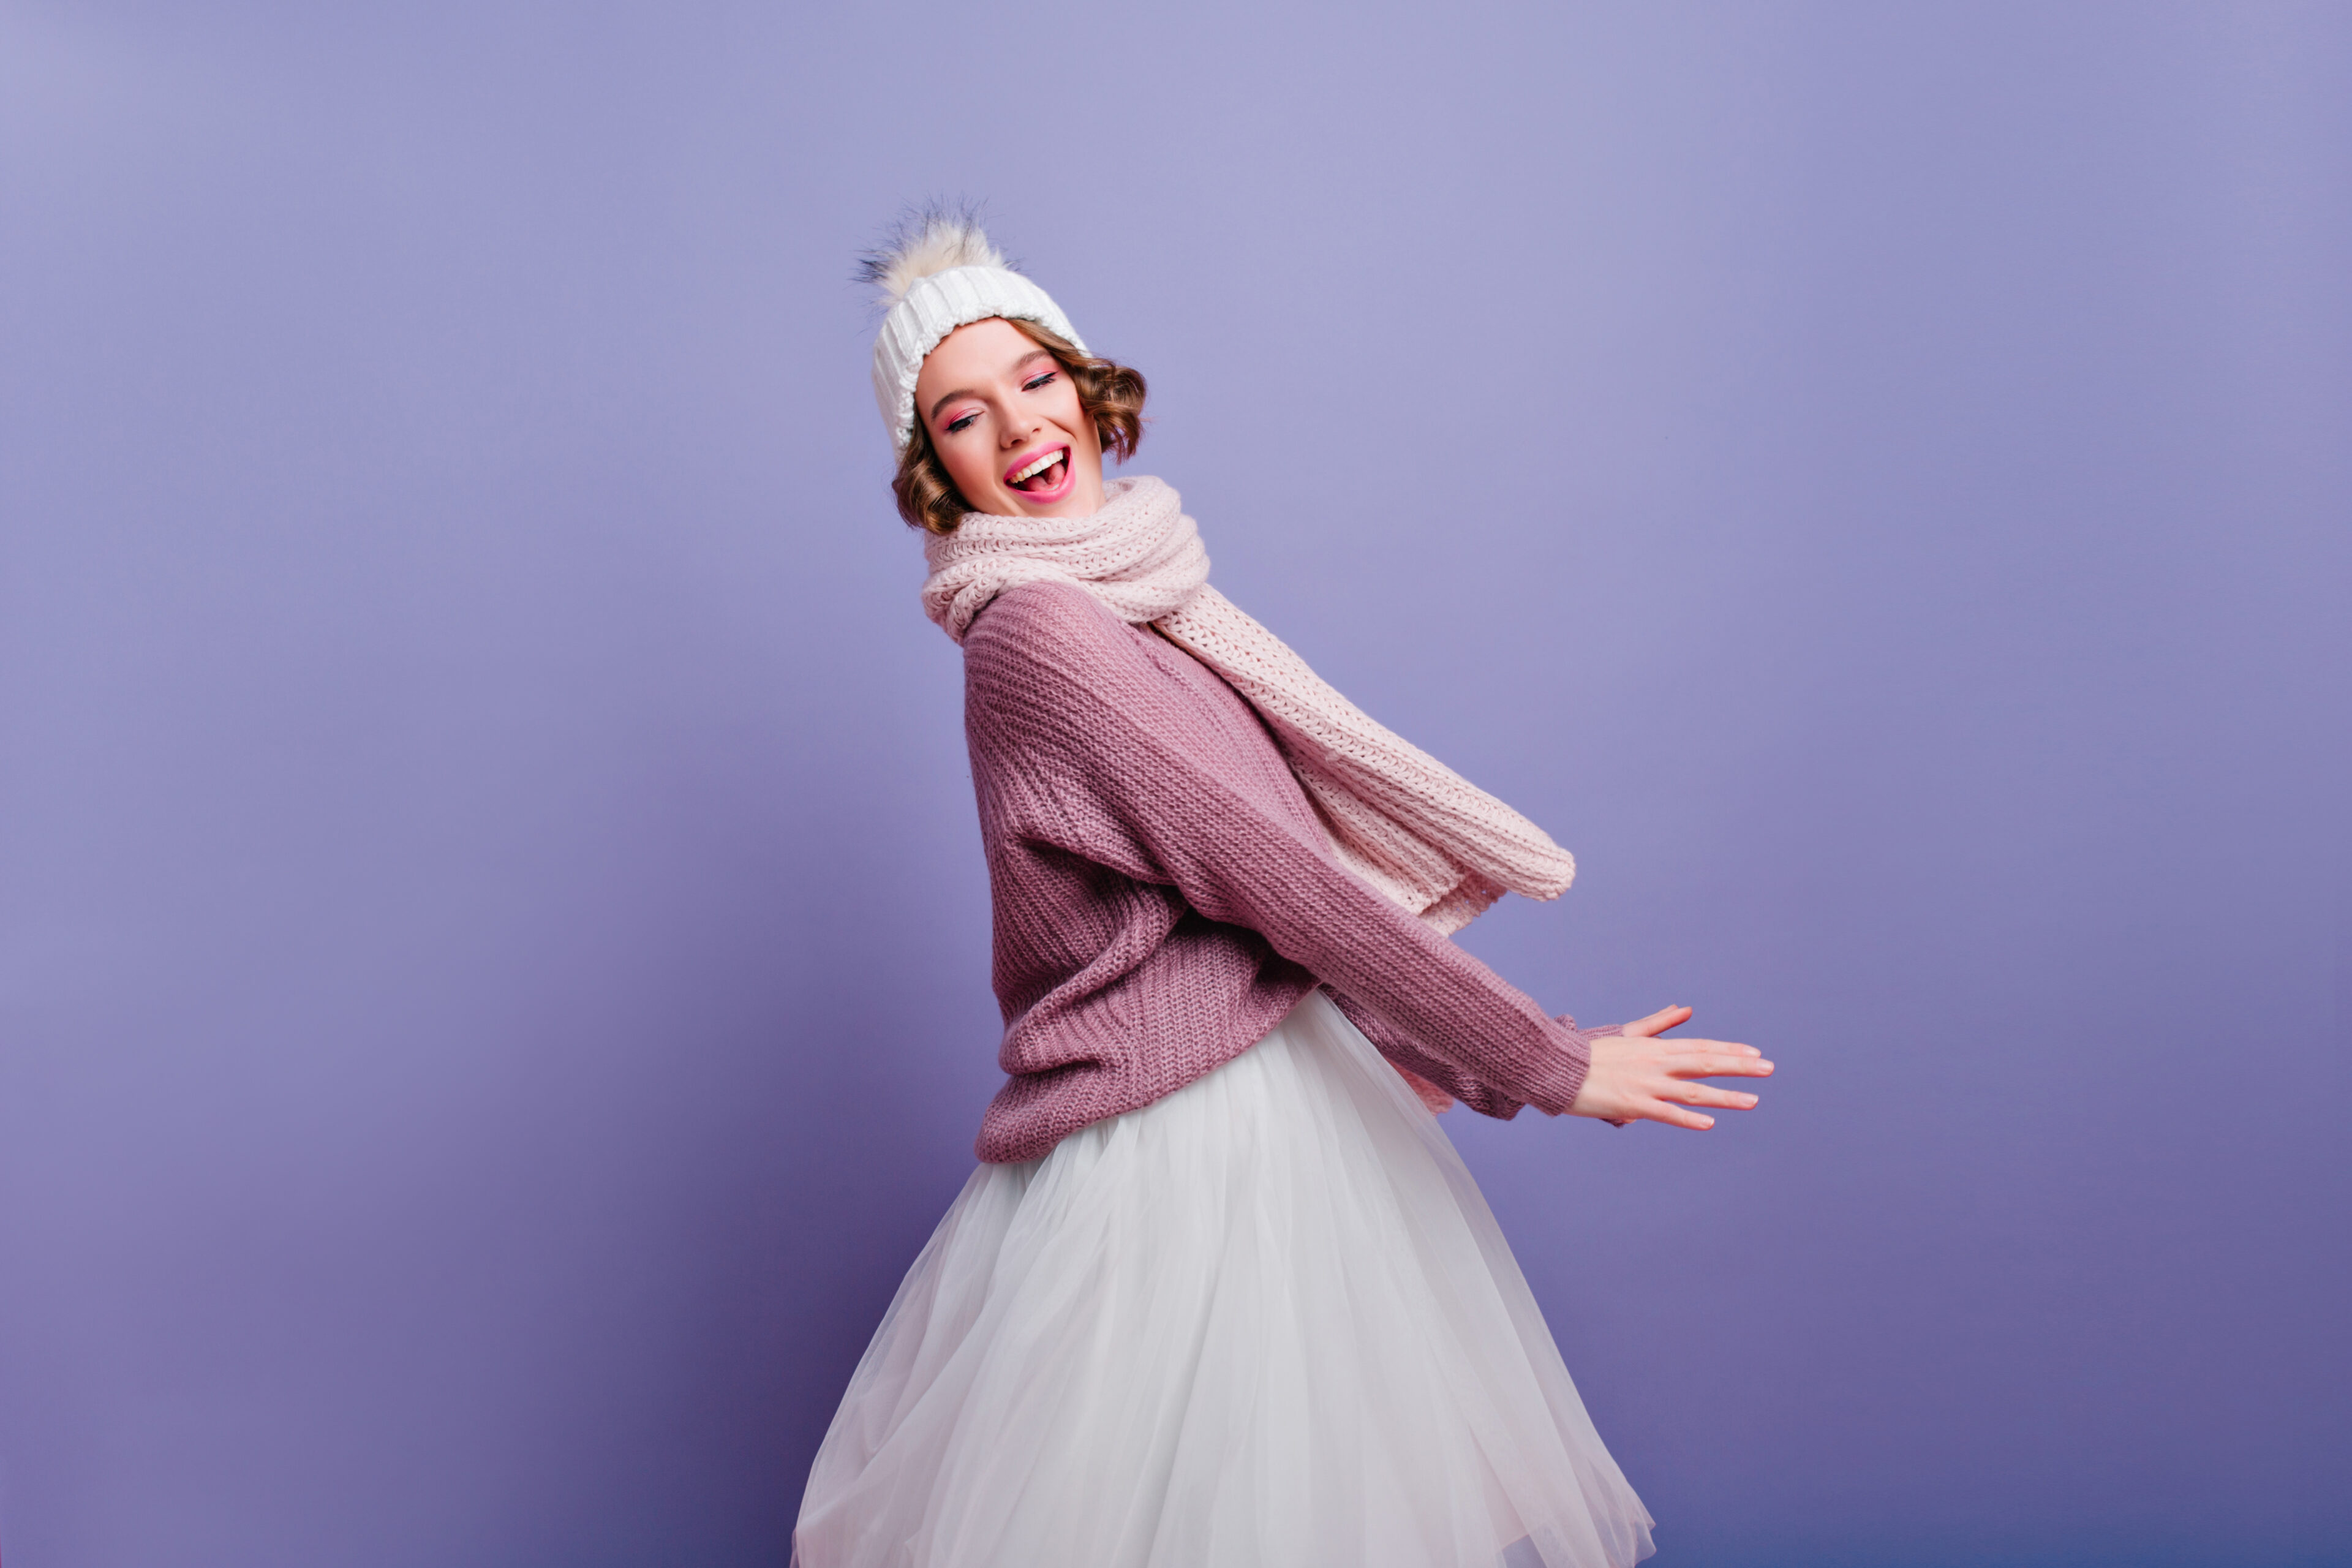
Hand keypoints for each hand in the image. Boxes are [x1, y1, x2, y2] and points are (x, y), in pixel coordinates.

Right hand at [1568, 1005, 1770, 1129]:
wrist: (1557, 1067)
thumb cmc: (1592, 1055)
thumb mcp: (1629, 1035)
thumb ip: (1658, 1024)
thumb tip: (1684, 1009)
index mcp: (1655, 1047)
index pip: (1700, 1047)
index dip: (1729, 1050)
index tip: (1755, 1054)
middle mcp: (1655, 1063)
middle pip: (1705, 1063)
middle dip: (1739, 1066)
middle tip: (1769, 1068)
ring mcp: (1646, 1084)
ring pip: (1692, 1090)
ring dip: (1725, 1096)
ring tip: (1753, 1100)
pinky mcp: (1632, 1104)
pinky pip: (1666, 1112)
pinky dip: (1688, 1118)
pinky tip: (1710, 1123)